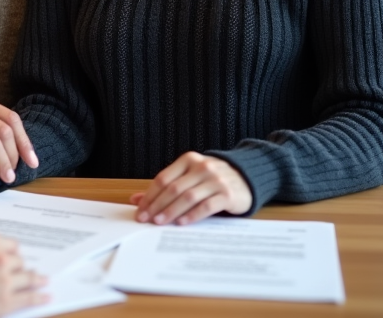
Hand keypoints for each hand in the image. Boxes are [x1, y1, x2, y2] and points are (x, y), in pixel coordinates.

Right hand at [0, 233, 46, 317]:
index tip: (13, 255)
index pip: (10, 244)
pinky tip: (46, 296)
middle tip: (23, 270)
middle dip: (19, 266)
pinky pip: (28, 298)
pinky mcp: (6, 301)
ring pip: (27, 277)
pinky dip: (39, 297)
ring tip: (42, 281)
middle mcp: (1, 258)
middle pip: (18, 261)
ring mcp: (5, 280)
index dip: (11, 251)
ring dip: (36, 279)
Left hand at [130, 152, 251, 225]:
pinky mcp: (227, 194)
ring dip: (171, 211)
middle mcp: (202, 167)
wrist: (247, 178)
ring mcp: (216, 180)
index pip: (163, 179)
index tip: (140, 210)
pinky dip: (192, 215)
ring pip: (188, 197)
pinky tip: (182, 223)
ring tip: (160, 222)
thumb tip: (136, 200)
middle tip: (146, 219)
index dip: (149, 195)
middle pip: (174, 188)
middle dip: (157, 205)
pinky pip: (206, 206)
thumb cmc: (212, 180)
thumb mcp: (188, 177)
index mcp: (188, 160)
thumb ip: (164, 187)